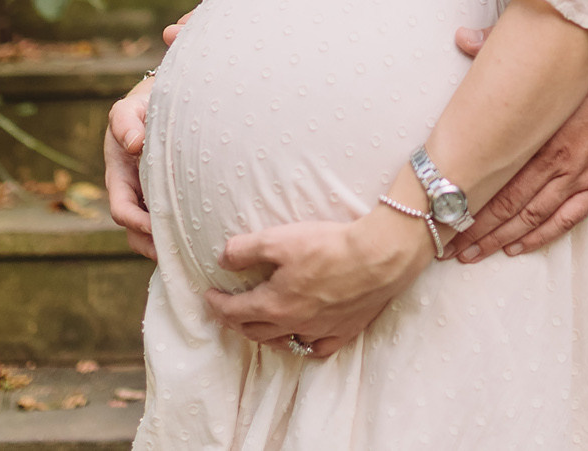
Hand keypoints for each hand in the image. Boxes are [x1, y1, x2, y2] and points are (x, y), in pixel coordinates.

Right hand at [102, 19, 187, 258]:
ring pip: (153, 233)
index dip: (137, 223)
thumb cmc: (143, 106)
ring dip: (169, 246)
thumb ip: (125, 122)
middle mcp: (133, 192)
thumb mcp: (129, 109)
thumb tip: (133, 144)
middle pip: (136, 233)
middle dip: (153, 246)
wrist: (161, 104)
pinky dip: (183, 233)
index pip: (121, 210)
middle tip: (181, 255)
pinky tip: (205, 239)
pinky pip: (173, 222)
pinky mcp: (170, 198)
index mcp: (118, 176)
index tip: (159, 227)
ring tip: (195, 254)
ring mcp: (150, 198)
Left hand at [204, 211, 430, 359]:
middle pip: (255, 330)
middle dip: (235, 321)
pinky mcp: (344, 331)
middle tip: (227, 310)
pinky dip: (304, 345)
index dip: (217, 304)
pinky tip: (302, 338)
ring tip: (258, 325)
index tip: (208, 296)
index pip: (234, 311)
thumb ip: (245, 250)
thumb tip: (223, 259)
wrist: (379, 256)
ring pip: (283, 343)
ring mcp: (320, 331)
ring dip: (264, 335)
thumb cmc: (329, 246)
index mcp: (273, 305)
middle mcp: (293, 324)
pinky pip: (317, 348)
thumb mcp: (279, 239)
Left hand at [449, 46, 587, 260]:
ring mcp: (582, 176)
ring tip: (476, 254)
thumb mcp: (553, 60)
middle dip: (477, 229)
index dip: (468, 199)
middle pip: (509, 205)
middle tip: (450, 248)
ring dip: (503, 239)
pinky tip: (522, 246)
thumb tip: (464, 38)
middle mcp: (559, 162)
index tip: (442, 213)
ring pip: (535, 218)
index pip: (496, 177)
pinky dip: (543, 235)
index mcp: (541, 134)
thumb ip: (504, 54)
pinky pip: (569, 218)